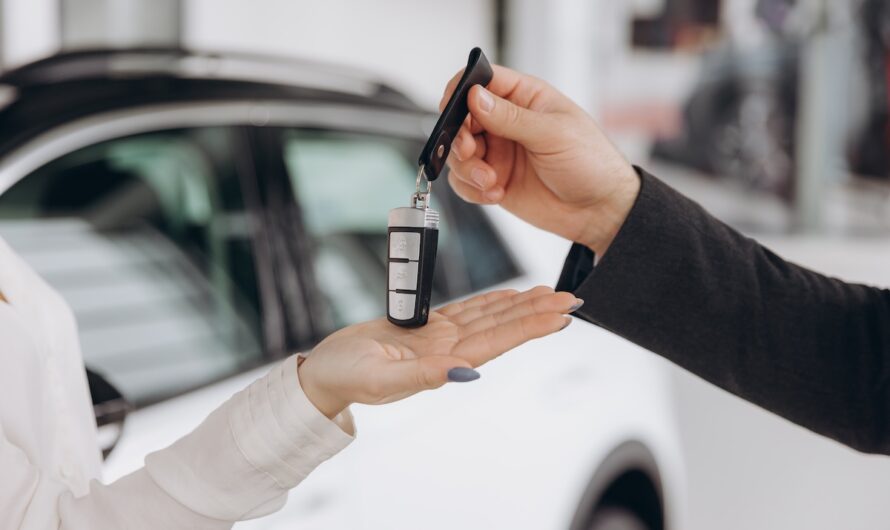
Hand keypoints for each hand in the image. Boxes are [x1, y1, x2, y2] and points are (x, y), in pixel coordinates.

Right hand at [298, 286, 579, 417]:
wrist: (326, 374)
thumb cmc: (346, 378)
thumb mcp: (379, 378)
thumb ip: (421, 375)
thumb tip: (462, 372)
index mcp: (441, 364)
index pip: (495, 343)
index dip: (529, 328)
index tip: (559, 317)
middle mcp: (447, 352)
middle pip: (501, 328)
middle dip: (536, 313)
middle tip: (570, 299)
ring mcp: (439, 340)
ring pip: (489, 317)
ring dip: (520, 305)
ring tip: (550, 294)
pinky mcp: (426, 328)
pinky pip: (466, 311)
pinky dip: (490, 302)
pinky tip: (510, 296)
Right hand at [442, 65, 640, 257]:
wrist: (599, 210)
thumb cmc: (591, 163)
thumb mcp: (553, 134)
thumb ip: (511, 117)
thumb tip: (475, 96)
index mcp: (525, 98)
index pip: (483, 80)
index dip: (461, 89)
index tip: (451, 106)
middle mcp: (507, 122)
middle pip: (462, 119)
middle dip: (460, 137)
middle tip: (470, 152)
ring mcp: (499, 152)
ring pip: (459, 153)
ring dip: (466, 168)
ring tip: (489, 181)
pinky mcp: (493, 180)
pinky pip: (464, 182)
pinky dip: (471, 189)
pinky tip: (495, 193)